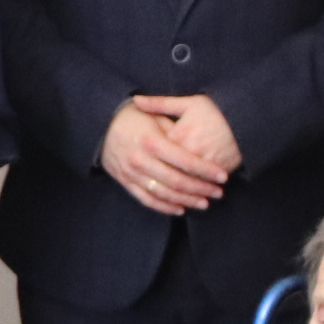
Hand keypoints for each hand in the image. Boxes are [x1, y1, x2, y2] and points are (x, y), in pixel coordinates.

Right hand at [101, 98, 229, 215]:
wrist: (101, 124)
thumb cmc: (133, 117)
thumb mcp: (155, 115)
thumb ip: (176, 130)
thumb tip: (200, 144)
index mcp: (151, 141)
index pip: (185, 161)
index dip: (206, 170)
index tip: (223, 176)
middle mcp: (141, 160)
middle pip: (177, 181)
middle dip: (201, 188)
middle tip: (218, 192)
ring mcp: (132, 173)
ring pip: (164, 194)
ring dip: (187, 200)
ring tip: (205, 203)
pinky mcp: (125, 182)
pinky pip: (147, 200)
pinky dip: (165, 207)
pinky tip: (181, 209)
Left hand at [137, 93, 241, 185]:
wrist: (247, 119)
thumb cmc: (215, 110)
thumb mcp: (188, 103)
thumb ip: (159, 103)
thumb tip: (135, 100)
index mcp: (178, 135)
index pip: (157, 152)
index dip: (149, 157)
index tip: (141, 159)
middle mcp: (190, 151)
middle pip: (168, 171)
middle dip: (158, 178)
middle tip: (149, 181)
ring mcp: (205, 163)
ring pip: (184, 182)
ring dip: (176, 191)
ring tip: (165, 190)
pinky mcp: (218, 171)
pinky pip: (202, 185)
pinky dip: (195, 192)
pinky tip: (188, 196)